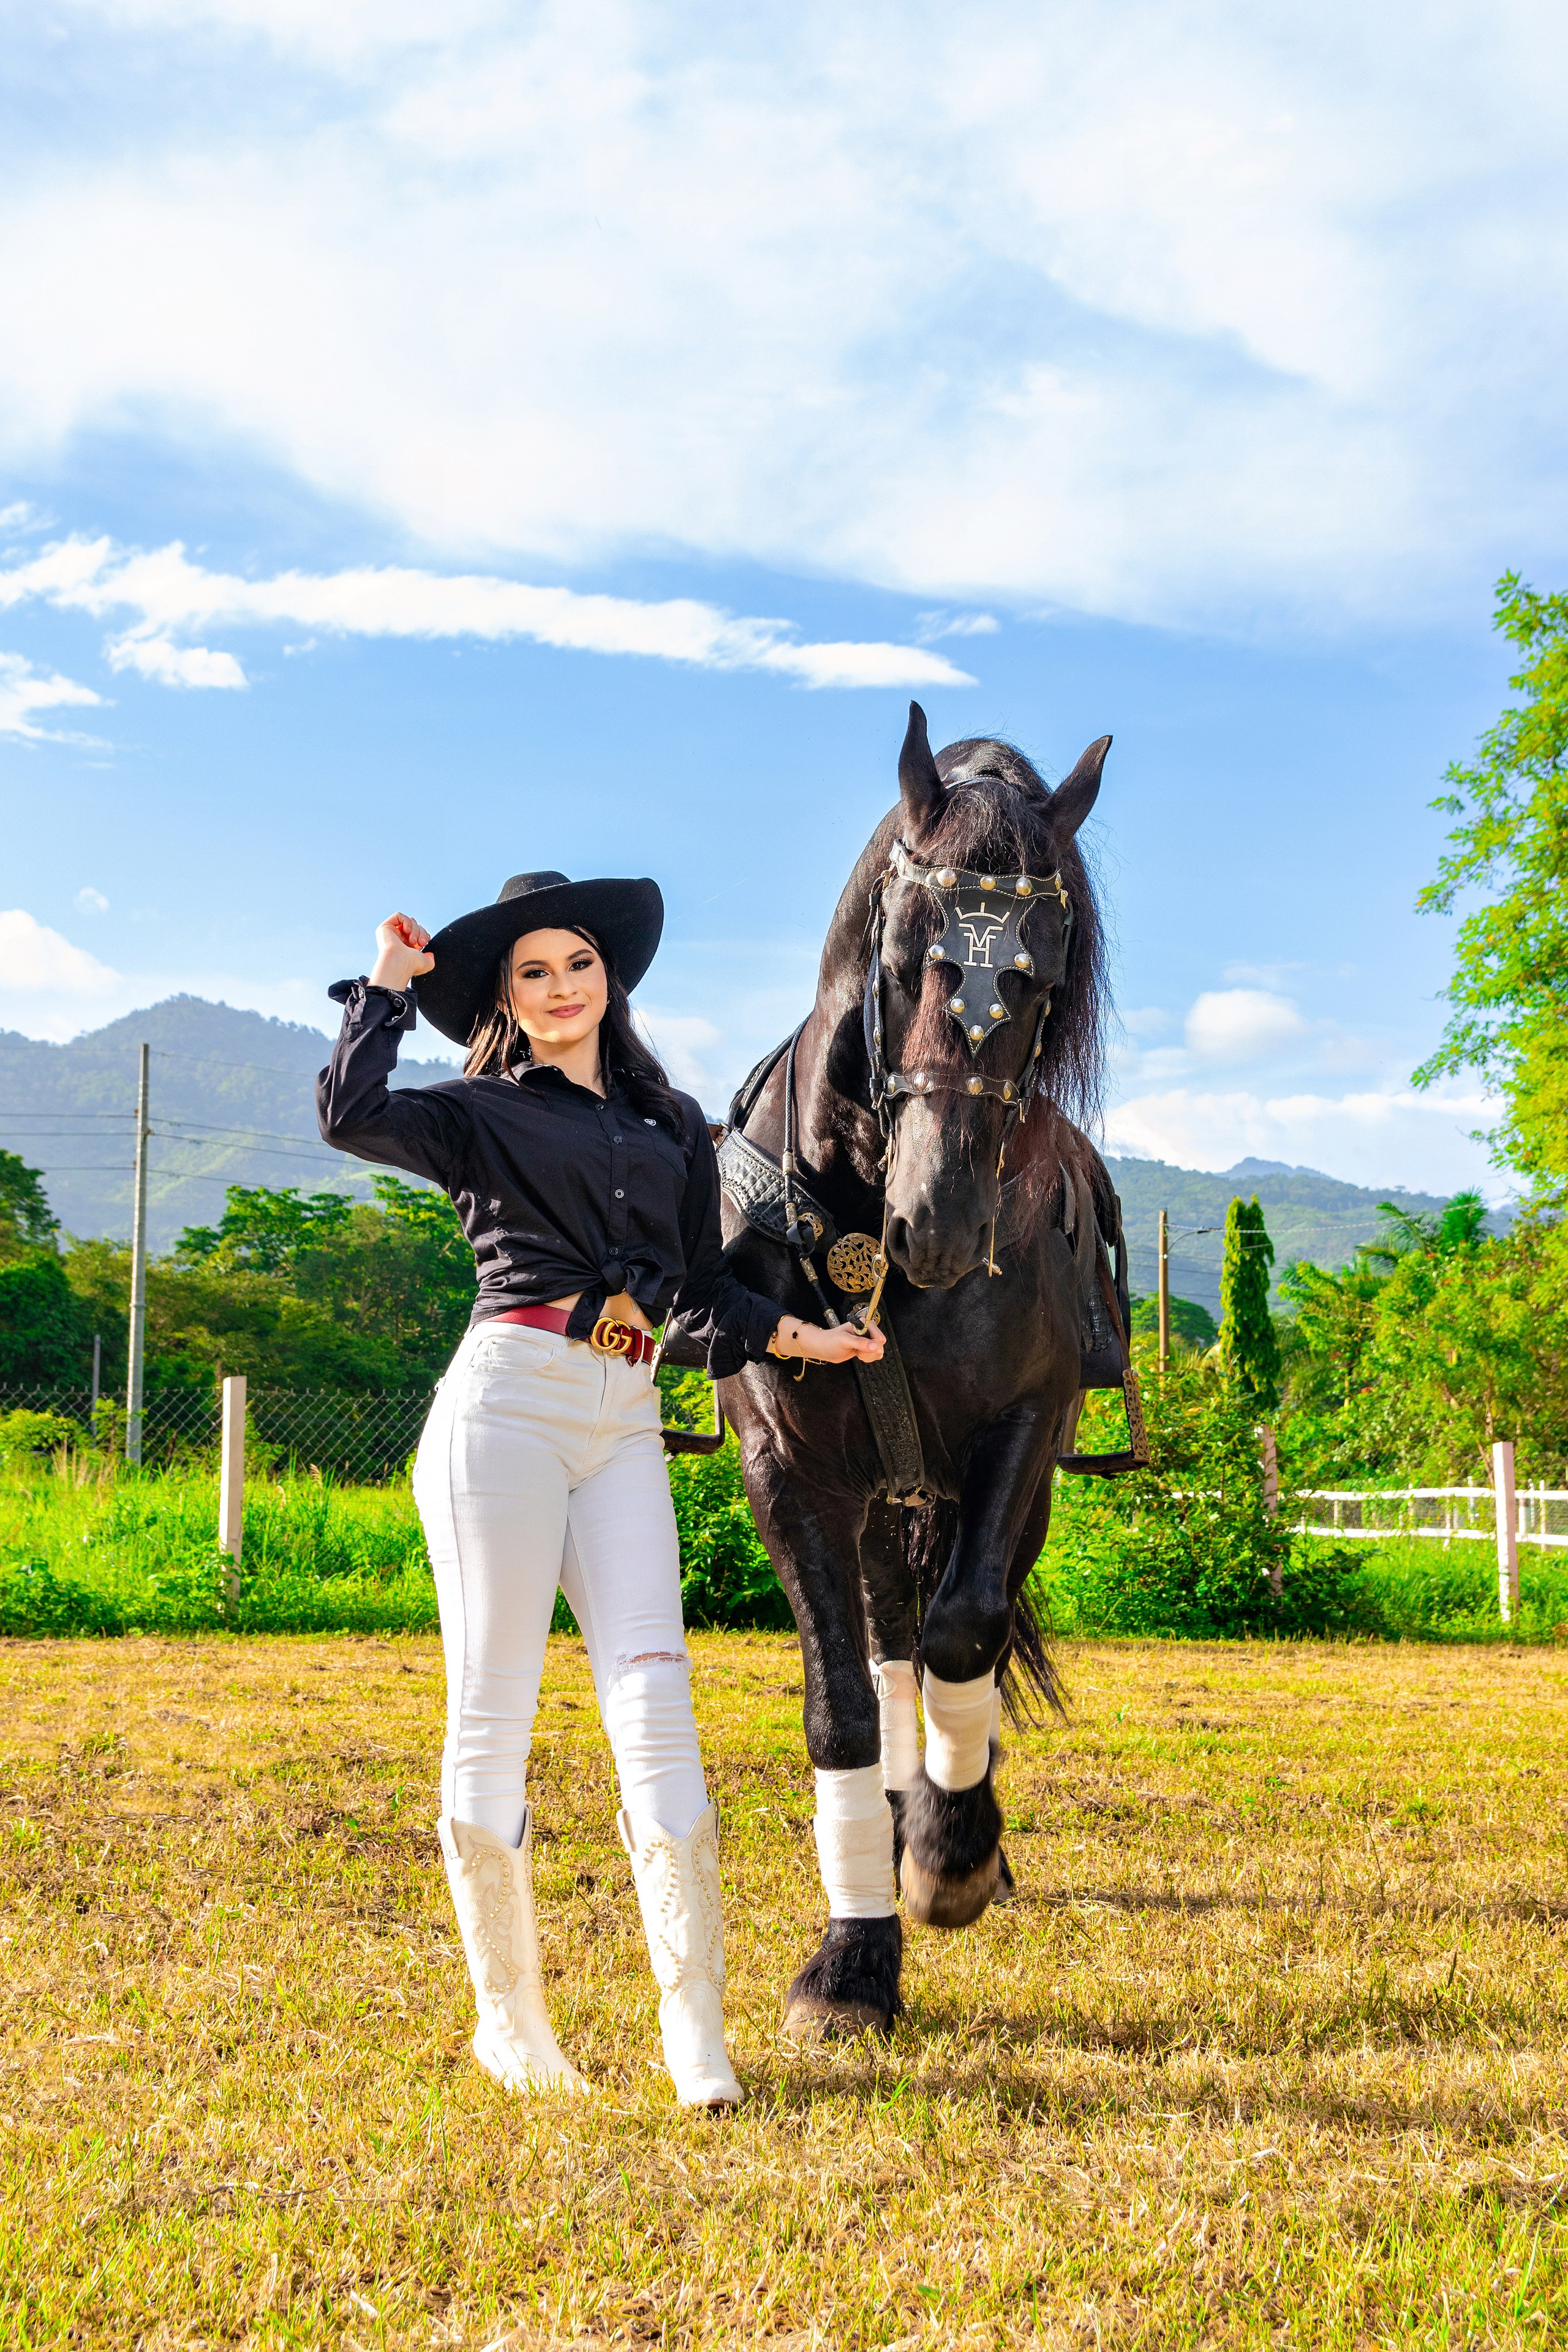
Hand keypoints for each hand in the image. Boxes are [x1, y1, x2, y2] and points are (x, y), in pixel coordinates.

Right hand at [370, 913, 434, 990]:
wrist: (400, 964)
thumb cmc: (411, 965)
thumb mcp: (426, 963)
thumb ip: (429, 958)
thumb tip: (429, 954)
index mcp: (407, 947)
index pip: (418, 933)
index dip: (424, 935)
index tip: (425, 943)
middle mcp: (398, 940)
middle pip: (415, 926)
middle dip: (421, 932)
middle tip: (421, 942)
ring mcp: (391, 934)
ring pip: (409, 921)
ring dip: (415, 929)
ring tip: (413, 940)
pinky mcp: (385, 928)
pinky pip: (398, 916)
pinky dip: (406, 921)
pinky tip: (407, 931)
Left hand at [769, 1314, 885, 1365]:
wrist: (823, 1348)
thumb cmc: (830, 1340)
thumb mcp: (844, 1341)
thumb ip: (860, 1343)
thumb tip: (874, 1346)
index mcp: (863, 1324)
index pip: (879, 1336)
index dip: (873, 1345)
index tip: (863, 1349)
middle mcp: (867, 1330)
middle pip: (880, 1344)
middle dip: (870, 1352)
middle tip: (858, 1351)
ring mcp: (866, 1339)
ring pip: (878, 1351)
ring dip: (869, 1356)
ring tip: (857, 1352)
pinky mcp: (865, 1348)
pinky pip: (874, 1355)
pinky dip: (868, 1358)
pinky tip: (858, 1355)